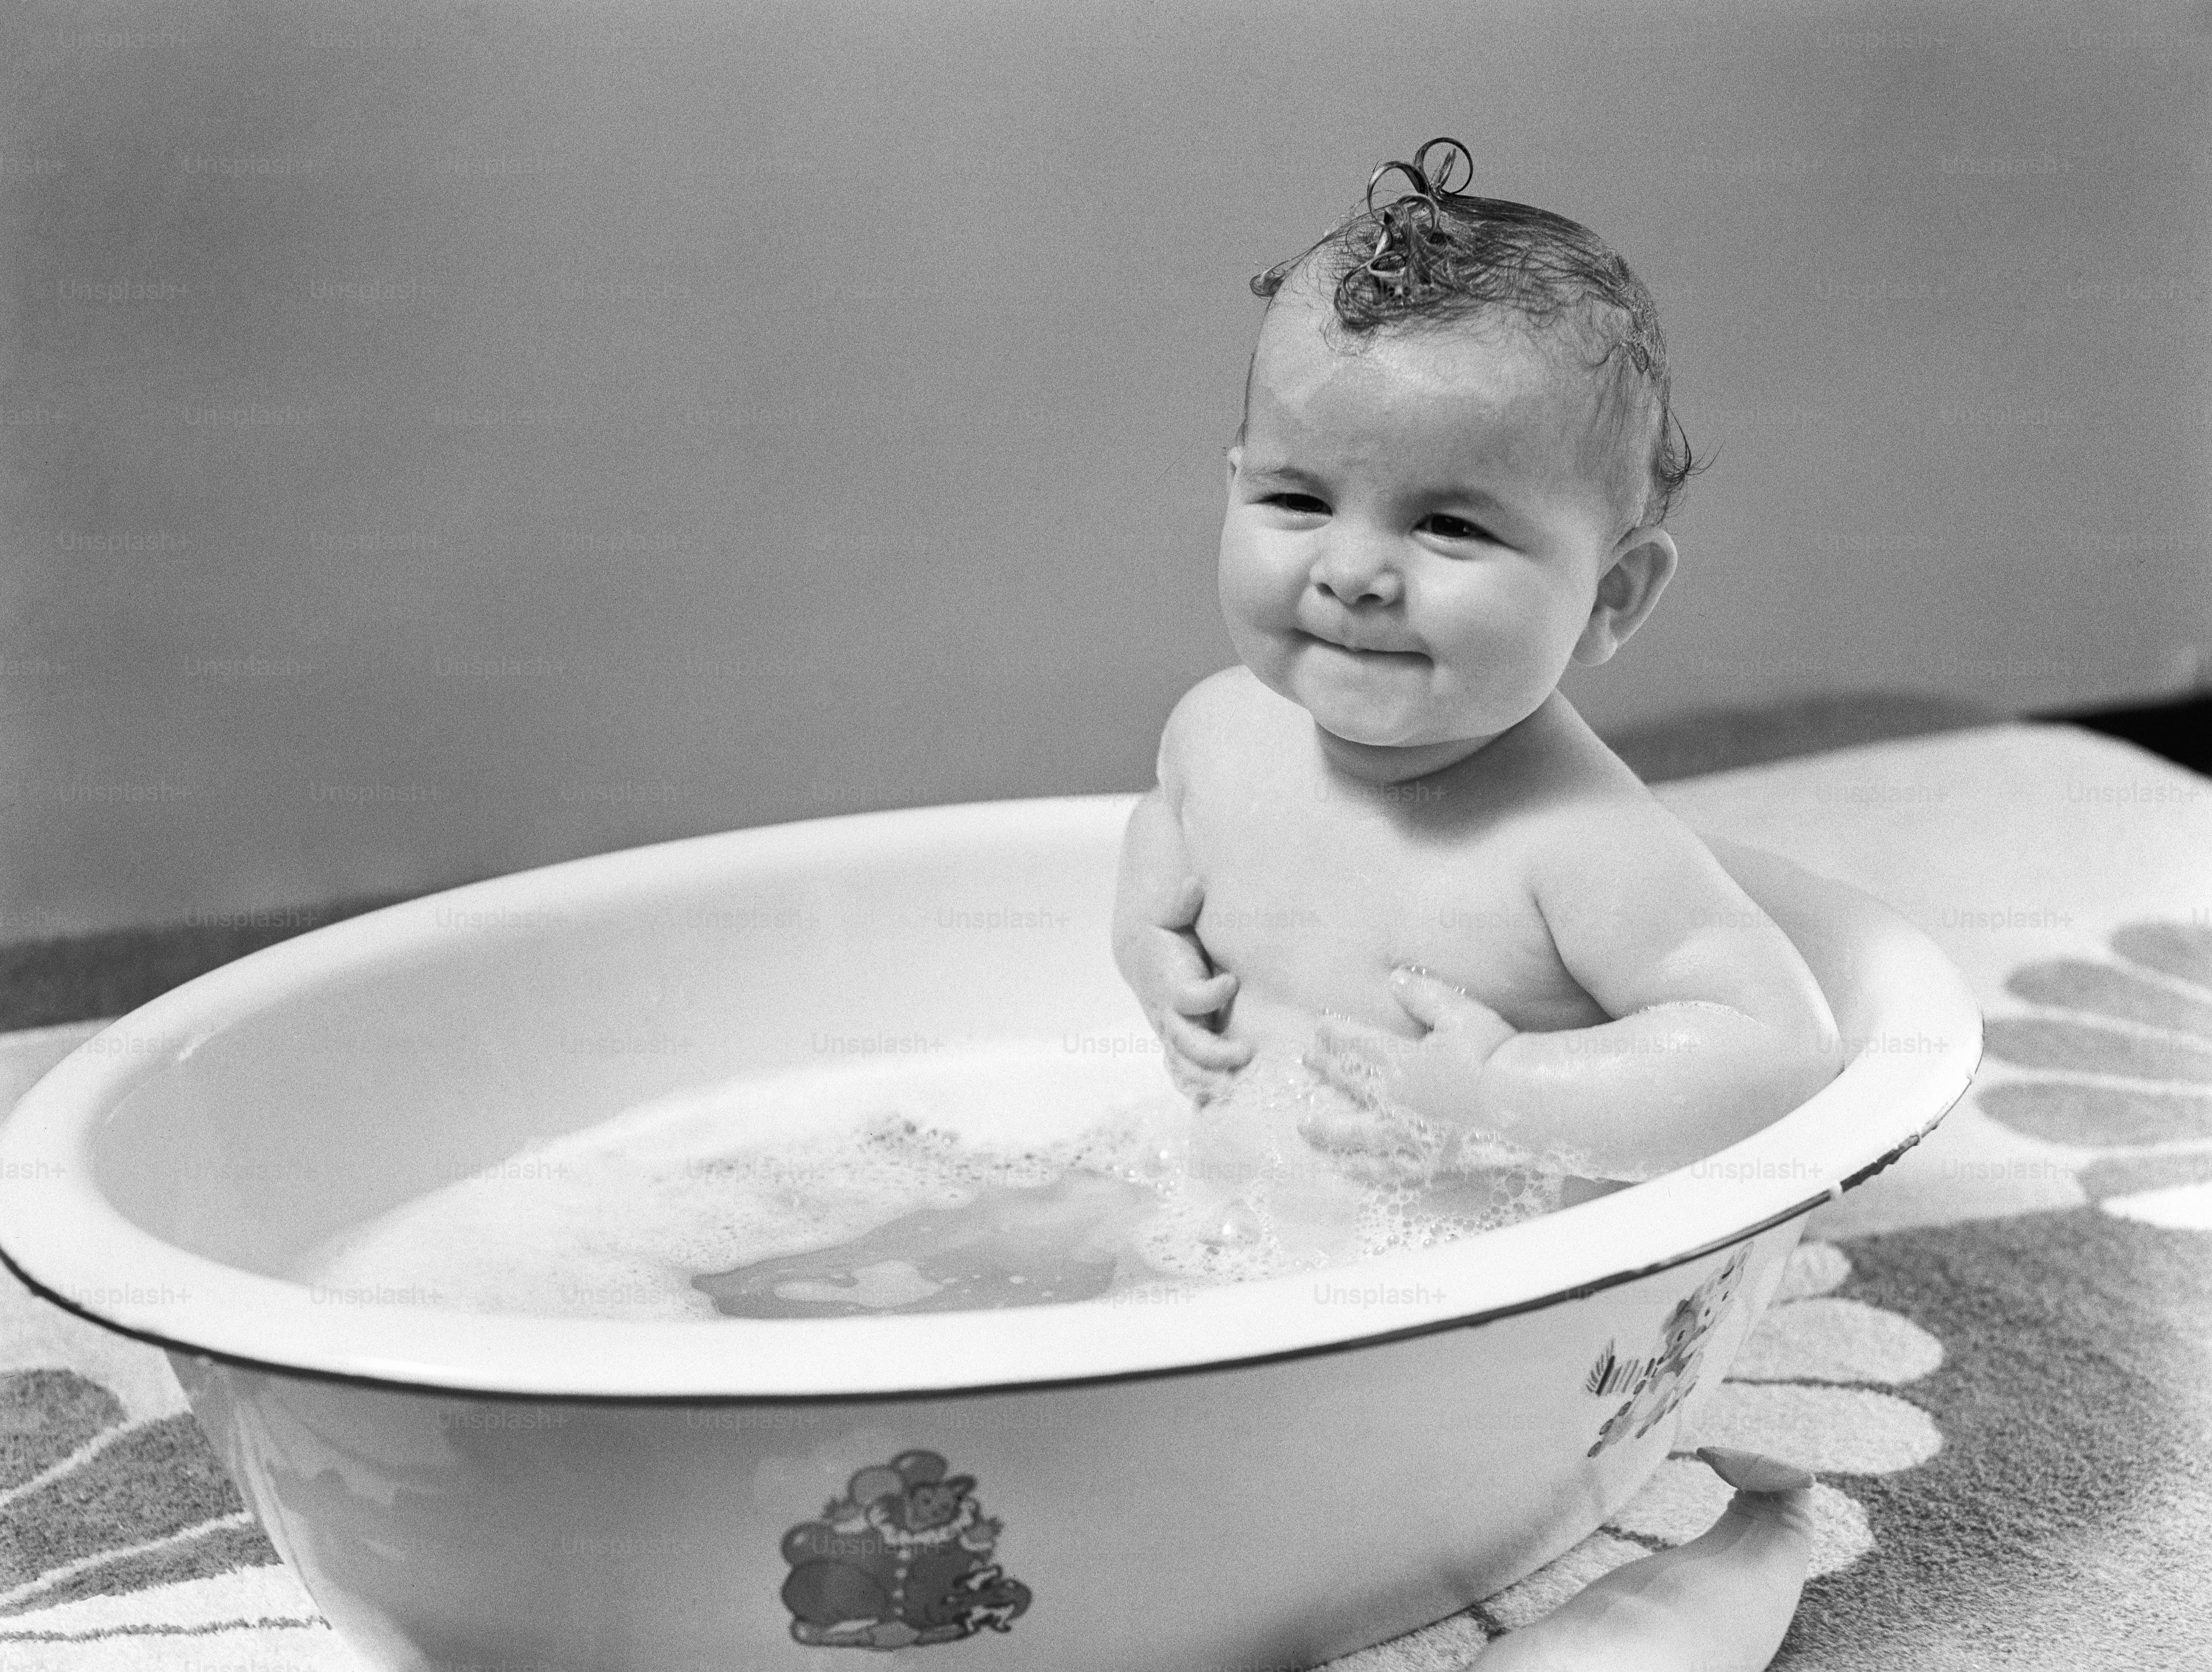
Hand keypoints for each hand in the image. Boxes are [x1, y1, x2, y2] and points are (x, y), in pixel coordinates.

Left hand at [1120, 923, 1253, 1103]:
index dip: (1209, 1091)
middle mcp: (1172, 1029)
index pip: (1190, 1076)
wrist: (1146, 932)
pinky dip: (1214, 995)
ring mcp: (1169, 1010)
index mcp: (1179, 1037)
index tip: (1237, 1099)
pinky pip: (1192, 1000)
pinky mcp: (1171, 987)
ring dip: (1216, 1054)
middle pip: (1188, 1069)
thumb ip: (1226, 1017)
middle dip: (1214, 1081)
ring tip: (1246, 1051)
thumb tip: (1262, 1038)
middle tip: (1245, 1085)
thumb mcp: (1205, 999)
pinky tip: (1231, 983)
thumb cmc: (1184, 969)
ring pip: (1188, 1045)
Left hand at [1299, 966, 1516, 1156]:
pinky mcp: (1429, 1163)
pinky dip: (1365, 1169)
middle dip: (1326, 1072)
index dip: (1335, 1036)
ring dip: (1329, 1131)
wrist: (1528, 1107)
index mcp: (1398, 1063)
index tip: (1318, 1030)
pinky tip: (1355, 1171)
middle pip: (1349, 1086)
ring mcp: (1409, 1138)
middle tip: (1305, 1065)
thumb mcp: (1460, 1014)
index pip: (1356, 1046)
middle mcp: (1395, 1103)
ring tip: (1307, 1131)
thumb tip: (1395, 978)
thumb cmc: (1496, 1054)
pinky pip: (1388, 1169)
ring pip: (1357, 1136)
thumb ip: (1424, 996)